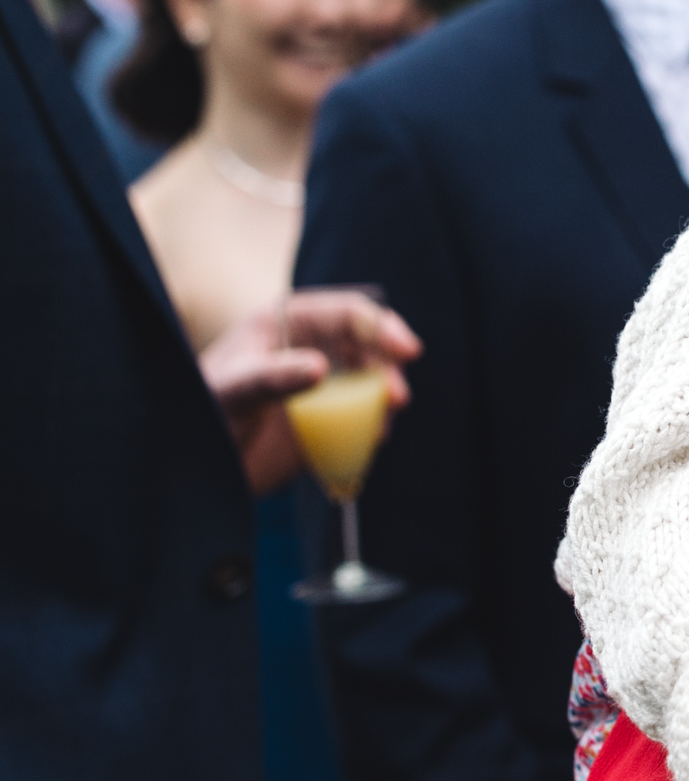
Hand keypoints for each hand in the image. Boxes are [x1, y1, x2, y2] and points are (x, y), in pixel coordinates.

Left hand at [198, 291, 421, 495]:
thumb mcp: (232, 390)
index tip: (407, 349)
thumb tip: (322, 368)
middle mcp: (310, 348)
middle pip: (370, 346)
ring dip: (384, 399)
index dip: (382, 326)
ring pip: (372, 381)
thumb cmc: (200, 413)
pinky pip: (363, 417)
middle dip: (389, 368)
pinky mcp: (327, 420)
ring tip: (382, 425)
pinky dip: (374, 426)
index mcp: (288, 324)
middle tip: (395, 397)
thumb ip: (273, 377)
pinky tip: (371, 440)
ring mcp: (321, 385)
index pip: (348, 313)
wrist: (189, 467)